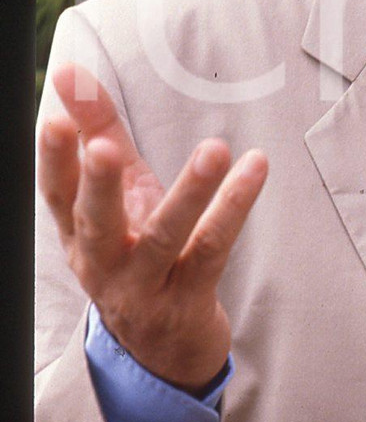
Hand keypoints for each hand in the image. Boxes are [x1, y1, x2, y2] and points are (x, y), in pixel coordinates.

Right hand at [39, 63, 267, 392]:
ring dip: (189, 194)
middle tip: (107, 148)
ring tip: (215, 151)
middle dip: (99, 184)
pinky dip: (234, 208)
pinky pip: (213, 249)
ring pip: (164, 237)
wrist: (165, 349)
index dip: (54, 158)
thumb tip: (69, 73)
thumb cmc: (137, 252)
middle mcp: (103, 264)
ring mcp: (145, 287)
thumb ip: (98, 130)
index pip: (58, 194)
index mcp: (78, 234)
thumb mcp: (118, 194)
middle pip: (96, 223)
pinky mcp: (188, 300)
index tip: (57, 119)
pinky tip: (254, 169)